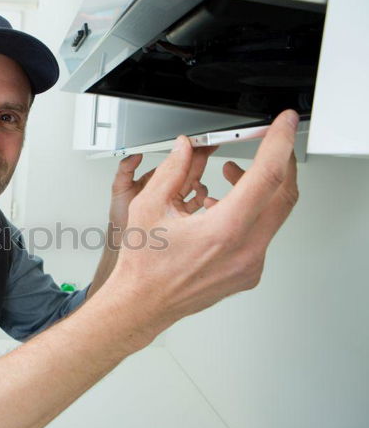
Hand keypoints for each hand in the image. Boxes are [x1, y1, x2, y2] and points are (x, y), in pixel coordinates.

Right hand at [103, 110, 299, 348]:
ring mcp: (249, 265)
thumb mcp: (149, 207)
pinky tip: (223, 209)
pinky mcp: (247, 273)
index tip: (284, 124)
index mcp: (224, 230)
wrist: (142, 303)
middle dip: (279, 162)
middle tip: (268, 144)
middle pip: (284, 195)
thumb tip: (186, 149)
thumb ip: (172, 170)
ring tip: (231, 177)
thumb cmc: (143, 267)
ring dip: (260, 189)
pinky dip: (249, 213)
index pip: (267, 176)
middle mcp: (244, 250)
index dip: (279, 142)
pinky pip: (261, 235)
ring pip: (274, 215)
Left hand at [108, 145, 216, 247]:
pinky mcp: (180, 217)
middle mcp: (165, 191)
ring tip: (201, 175)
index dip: (183, 153)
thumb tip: (135, 154)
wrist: (124, 244)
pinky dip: (201, 199)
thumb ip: (125, 170)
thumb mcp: (119, 189)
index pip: (171, 164)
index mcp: (153, 181)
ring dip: (199, 179)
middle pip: (186, 172)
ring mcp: (174, 204)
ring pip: (193, 186)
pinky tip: (201, 195)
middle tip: (209, 149)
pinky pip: (195, 204)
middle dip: (198, 160)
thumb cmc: (119, 218)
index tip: (193, 144)